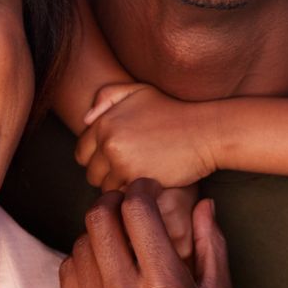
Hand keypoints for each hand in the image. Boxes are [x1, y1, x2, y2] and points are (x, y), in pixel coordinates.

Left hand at [59, 182, 240, 287]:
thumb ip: (211, 248)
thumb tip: (203, 205)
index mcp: (165, 286)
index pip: (136, 211)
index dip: (141, 189)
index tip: (148, 189)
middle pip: (99, 220)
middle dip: (114, 203)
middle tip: (127, 206)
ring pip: (80, 246)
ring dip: (98, 234)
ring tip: (117, 240)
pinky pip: (67, 278)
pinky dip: (82, 264)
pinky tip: (103, 271)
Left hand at [76, 82, 216, 192]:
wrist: (206, 130)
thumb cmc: (174, 112)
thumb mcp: (140, 91)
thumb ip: (108, 97)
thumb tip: (86, 120)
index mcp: (105, 121)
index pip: (82, 152)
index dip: (99, 158)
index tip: (120, 157)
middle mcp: (108, 140)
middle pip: (91, 172)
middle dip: (107, 174)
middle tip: (131, 168)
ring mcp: (121, 160)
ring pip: (105, 187)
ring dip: (120, 185)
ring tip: (141, 175)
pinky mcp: (136, 178)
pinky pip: (123, 195)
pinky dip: (133, 193)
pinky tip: (149, 181)